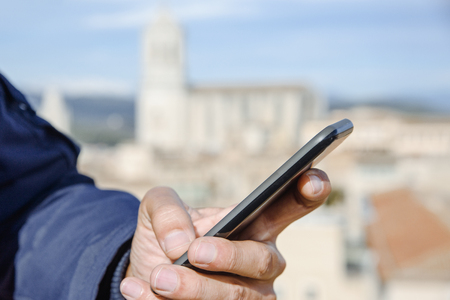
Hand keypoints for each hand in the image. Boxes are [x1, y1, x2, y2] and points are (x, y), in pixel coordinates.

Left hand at [120, 168, 330, 299]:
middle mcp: (260, 261)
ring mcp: (249, 296)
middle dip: (230, 257)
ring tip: (159, 277)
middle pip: (263, 261)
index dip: (308, 192)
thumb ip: (168, 210)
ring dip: (196, 289)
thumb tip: (182, 243)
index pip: (289, 206)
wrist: (145, 273)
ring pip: (238, 298)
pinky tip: (139, 290)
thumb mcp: (157, 208)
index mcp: (254, 224)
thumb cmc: (165, 236)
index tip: (312, 177)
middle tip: (195, 252)